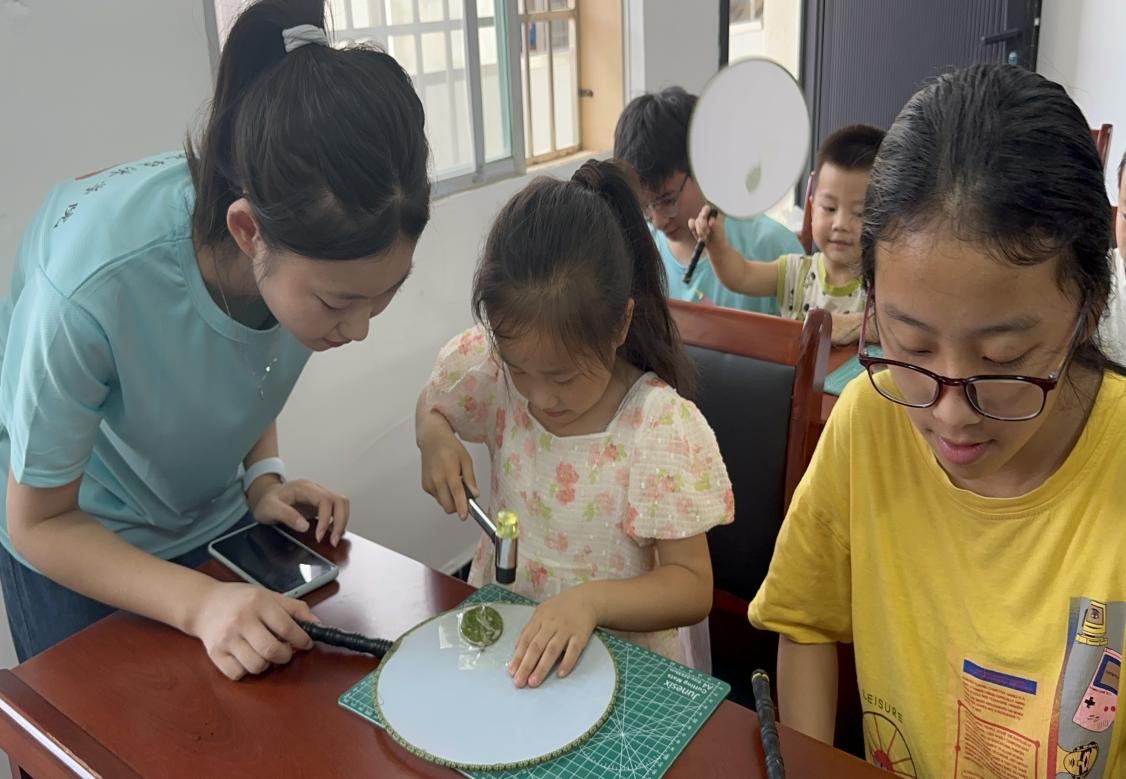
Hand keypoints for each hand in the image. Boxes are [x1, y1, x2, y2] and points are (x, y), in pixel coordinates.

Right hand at [188, 581, 315, 679]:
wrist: (204, 604)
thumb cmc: (241, 600)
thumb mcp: (269, 596)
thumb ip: (295, 609)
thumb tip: (318, 625)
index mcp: (258, 603)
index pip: (287, 627)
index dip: (302, 639)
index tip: (306, 643)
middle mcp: (241, 620)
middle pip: (272, 650)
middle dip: (286, 655)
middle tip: (285, 651)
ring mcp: (226, 639)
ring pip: (256, 665)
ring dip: (267, 664)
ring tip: (265, 653)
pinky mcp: (215, 654)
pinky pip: (238, 674)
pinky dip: (247, 671)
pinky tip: (248, 658)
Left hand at [252, 479, 348, 545]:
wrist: (264, 497)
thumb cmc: (266, 501)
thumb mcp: (270, 509)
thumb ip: (286, 515)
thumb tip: (304, 526)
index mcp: (304, 488)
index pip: (325, 500)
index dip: (325, 519)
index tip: (319, 536)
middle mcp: (315, 490)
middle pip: (339, 501)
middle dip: (340, 522)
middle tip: (333, 540)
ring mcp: (319, 497)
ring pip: (342, 505)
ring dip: (341, 522)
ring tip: (333, 538)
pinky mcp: (320, 505)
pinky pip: (337, 511)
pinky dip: (338, 522)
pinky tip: (330, 533)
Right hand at [418, 410, 477, 518]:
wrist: (432, 440)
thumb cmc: (450, 447)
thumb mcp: (466, 460)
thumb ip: (470, 479)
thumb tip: (475, 494)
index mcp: (449, 471)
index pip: (456, 493)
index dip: (461, 506)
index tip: (464, 516)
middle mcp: (436, 479)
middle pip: (447, 505)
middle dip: (457, 506)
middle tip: (464, 495)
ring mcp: (429, 484)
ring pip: (443, 503)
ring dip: (451, 499)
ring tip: (453, 482)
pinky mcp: (425, 486)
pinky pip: (437, 497)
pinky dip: (444, 494)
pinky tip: (445, 481)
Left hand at [508, 588, 597, 688]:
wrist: (586, 599)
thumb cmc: (559, 609)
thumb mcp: (542, 613)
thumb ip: (530, 629)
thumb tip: (517, 649)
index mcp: (539, 619)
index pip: (526, 640)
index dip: (518, 656)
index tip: (511, 672)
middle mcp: (551, 624)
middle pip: (536, 646)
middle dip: (526, 665)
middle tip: (519, 682)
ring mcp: (566, 630)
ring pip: (552, 650)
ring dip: (542, 667)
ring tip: (533, 682)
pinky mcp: (581, 635)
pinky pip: (573, 650)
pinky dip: (567, 662)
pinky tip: (560, 674)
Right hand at [689, 204, 724, 248]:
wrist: (714, 244)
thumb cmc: (718, 236)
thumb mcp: (719, 230)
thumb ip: (715, 225)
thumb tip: (710, 222)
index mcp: (713, 213)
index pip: (706, 208)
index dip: (704, 212)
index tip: (704, 217)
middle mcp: (705, 215)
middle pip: (700, 216)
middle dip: (703, 225)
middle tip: (707, 233)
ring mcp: (699, 220)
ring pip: (696, 222)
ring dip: (700, 231)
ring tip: (706, 237)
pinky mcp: (694, 226)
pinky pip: (691, 224)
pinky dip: (694, 230)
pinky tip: (699, 236)